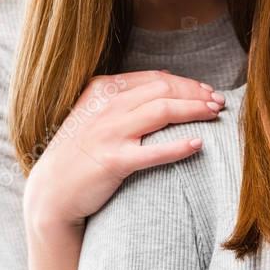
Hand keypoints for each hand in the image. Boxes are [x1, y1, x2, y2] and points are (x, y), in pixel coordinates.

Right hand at [23, 70, 224, 231]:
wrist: (51, 192)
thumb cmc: (78, 152)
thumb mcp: (95, 113)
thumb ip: (125, 95)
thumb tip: (167, 78)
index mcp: (103, 90)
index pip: (155, 78)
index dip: (187, 83)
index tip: (207, 91)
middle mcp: (107, 107)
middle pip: (163, 89)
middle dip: (196, 93)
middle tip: (218, 102)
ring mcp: (110, 133)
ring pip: (162, 111)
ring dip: (194, 110)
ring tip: (214, 114)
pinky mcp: (114, 161)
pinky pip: (153, 151)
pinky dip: (178, 146)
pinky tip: (198, 144)